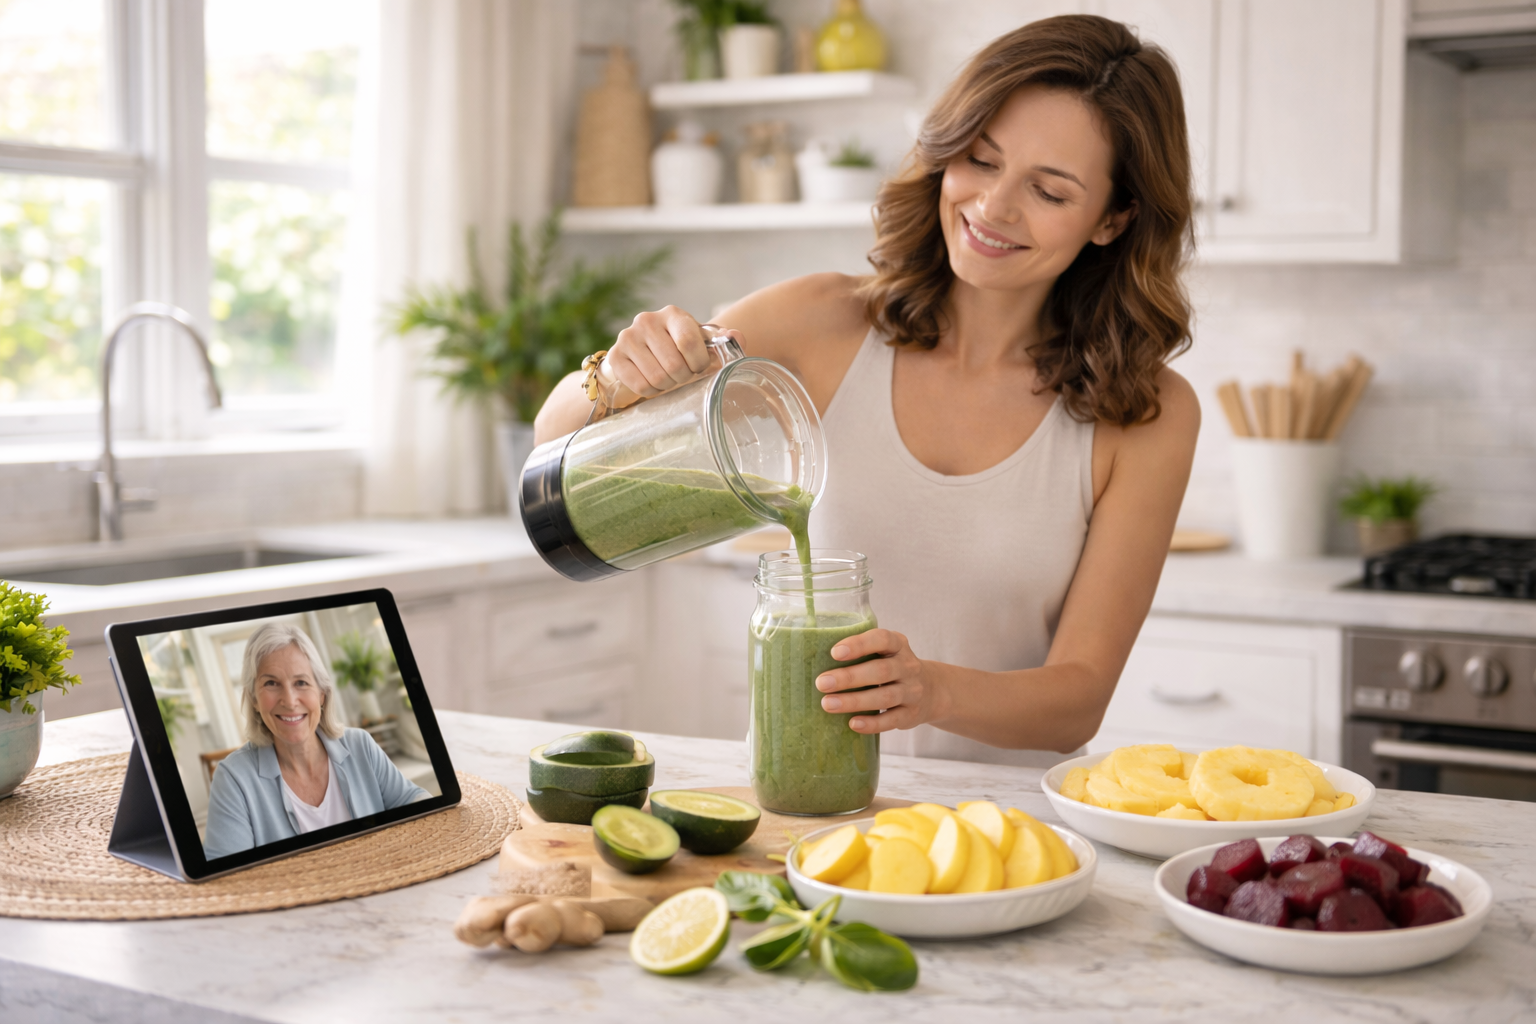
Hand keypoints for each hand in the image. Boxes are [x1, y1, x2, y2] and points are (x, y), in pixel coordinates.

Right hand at [605, 305, 716, 398]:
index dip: (699, 363)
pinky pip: (640, 385)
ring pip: (658, 378)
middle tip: (683, 375)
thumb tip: (737, 338)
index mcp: (673, 314)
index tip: (699, 366)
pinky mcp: (615, 356)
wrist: (642, 352)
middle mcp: (647, 320)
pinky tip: (654, 382)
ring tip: (669, 378)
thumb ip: (722, 340)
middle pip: (674, 365)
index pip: (689, 342)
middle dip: (684, 377)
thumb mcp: (701, 341)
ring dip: (668, 385)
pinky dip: (652, 391)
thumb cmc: (677, 347)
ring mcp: (628, 337)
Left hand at [815, 628, 936, 734]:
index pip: (882, 639)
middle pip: (880, 671)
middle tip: (821, 683)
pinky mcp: (911, 714)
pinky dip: (872, 723)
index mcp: (898, 644)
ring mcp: (912, 691)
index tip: (834, 653)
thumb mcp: (884, 652)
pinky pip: (891, 720)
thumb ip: (860, 652)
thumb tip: (811, 659)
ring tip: (828, 704)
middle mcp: (908, 666)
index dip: (859, 645)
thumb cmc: (892, 667)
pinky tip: (852, 724)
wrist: (932, 690)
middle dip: (849, 677)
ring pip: (884, 697)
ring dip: (854, 701)